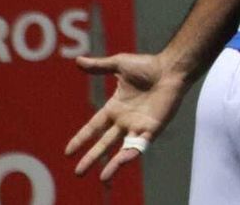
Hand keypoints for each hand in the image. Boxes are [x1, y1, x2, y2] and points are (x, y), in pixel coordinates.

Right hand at [65, 52, 189, 180]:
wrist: (171, 68)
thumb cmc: (148, 65)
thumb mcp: (119, 65)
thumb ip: (99, 66)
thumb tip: (77, 61)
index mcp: (115, 107)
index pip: (94, 127)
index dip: (81, 139)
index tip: (68, 152)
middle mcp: (125, 120)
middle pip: (104, 143)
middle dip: (91, 157)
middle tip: (78, 173)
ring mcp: (138, 126)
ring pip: (122, 149)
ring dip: (112, 164)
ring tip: (102, 179)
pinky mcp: (152, 128)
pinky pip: (140, 145)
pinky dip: (131, 154)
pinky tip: (122, 162)